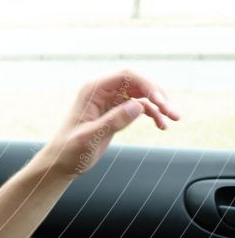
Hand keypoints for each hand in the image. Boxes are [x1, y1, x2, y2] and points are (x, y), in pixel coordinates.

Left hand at [41, 69, 180, 176]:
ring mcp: (109, 100)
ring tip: (174, 120)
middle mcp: (101, 91)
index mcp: (92, 90)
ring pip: (141, 93)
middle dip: (158, 95)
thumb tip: (138, 106)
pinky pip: (139, 105)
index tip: (163, 103)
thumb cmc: (70, 150)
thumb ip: (113, 121)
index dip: (148, 85)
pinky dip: (153, 113)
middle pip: (137, 82)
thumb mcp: (90, 137)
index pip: (126, 75)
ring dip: (159, 104)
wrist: (62, 162)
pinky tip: (162, 126)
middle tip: (174, 114)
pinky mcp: (114, 111)